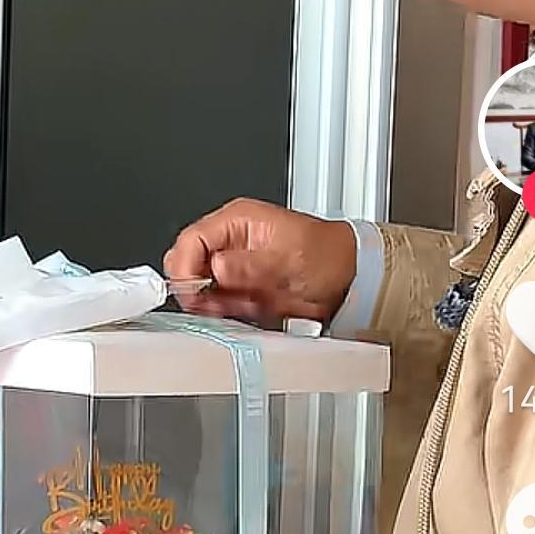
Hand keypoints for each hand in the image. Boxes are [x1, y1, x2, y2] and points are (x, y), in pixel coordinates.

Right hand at [165, 199, 357, 327]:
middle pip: (188, 262)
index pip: (191, 240)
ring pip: (199, 287)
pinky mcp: (241, 289)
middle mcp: (231, 242)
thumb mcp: (289, 258)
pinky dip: (225, 313)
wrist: (349, 278)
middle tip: (210, 305)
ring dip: (211, 304)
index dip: (185, 267)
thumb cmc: (327, 256)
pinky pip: (218, 303)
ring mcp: (235, 266)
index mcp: (237, 220)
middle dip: (195, 287)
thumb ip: (251, 265)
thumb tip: (217, 267)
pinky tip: (245, 312)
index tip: (191, 292)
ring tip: (239, 307)